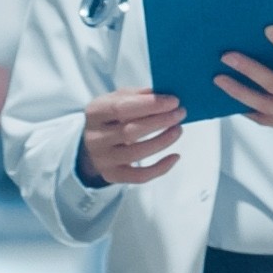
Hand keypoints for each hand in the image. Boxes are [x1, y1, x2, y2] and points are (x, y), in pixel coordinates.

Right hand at [75, 88, 189, 185]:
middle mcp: (95, 137)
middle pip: (130, 132)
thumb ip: (138, 95)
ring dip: (163, 141)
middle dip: (160, 121)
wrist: (92, 143)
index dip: (150, 105)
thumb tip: (165, 96)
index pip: (122, 108)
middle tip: (180, 113)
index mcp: (95, 112)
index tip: (173, 101)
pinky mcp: (112, 175)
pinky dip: (161, 168)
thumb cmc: (111, 117)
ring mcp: (102, 159)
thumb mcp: (117, 99)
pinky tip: (175, 156)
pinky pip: (140, 176)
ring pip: (137, 154)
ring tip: (178, 130)